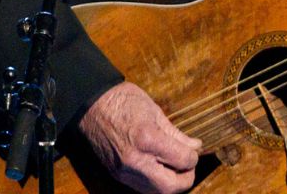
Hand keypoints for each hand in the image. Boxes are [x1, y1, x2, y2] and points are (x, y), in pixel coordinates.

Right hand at [78, 81, 200, 193]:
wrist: (90, 105)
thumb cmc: (123, 102)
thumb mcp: (155, 112)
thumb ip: (176, 134)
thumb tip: (195, 147)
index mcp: (147, 140)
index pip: (182, 161)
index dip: (193, 157)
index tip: (194, 151)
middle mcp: (135, 160)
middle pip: (170, 186)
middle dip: (186, 179)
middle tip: (189, 166)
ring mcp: (123, 170)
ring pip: (155, 191)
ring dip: (170, 183)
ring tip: (175, 168)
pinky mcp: (115, 174)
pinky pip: (141, 187)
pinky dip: (155, 183)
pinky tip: (159, 169)